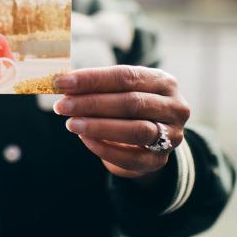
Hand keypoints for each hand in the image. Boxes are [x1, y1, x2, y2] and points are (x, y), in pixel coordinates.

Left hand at [52, 66, 189, 178]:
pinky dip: (105, 149)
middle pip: (131, 102)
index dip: (92, 79)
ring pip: (135, 130)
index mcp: (163, 81)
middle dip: (92, 103)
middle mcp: (174, 107)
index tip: (62, 82)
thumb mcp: (120, 92)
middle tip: (62, 105)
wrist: (149, 142)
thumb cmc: (129, 108)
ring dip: (98, 126)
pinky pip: (131, 157)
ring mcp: (171, 136)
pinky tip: (85, 140)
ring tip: (71, 124)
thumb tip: (63, 83)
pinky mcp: (160, 161)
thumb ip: (97, 87)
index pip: (126, 76)